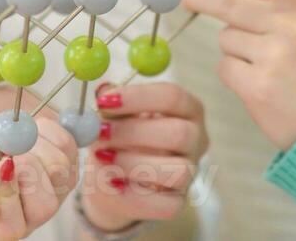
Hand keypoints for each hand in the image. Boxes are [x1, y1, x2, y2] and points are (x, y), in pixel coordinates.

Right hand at [0, 87, 78, 238]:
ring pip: (60, 173)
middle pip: (44, 207)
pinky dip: (48, 130)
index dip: (7, 196)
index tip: (3, 162)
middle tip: (11, 147)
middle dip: (29, 170)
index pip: (8, 230)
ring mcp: (52, 192)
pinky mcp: (68, 166)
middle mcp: (26, 215)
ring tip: (14, 135)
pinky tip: (29, 128)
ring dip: (35, 145)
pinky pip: (69, 148)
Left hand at [79, 80, 207, 231]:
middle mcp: (196, 139)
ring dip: (134, 163)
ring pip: (178, 170)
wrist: (113, 181)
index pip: (172, 96)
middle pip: (179, 133)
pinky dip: (133, 193)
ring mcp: (191, 173)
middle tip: (100, 132)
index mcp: (187, 109)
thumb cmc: (120, 138)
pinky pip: (165, 204)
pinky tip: (112, 181)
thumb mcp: (114, 116)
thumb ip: (111, 103)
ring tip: (104, 157)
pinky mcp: (178, 202)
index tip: (104, 101)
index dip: (138, 97)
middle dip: (134, 133)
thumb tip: (103, 90)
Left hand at [180, 0, 295, 150]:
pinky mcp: (257, 87)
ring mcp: (275, 57)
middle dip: (206, 0)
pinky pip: (225, 66)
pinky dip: (236, 74)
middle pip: (232, 5)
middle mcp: (294, 27)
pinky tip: (260, 84)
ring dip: (237, 49)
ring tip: (267, 66)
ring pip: (227, 38)